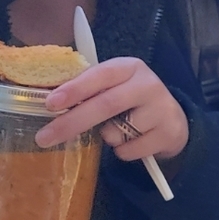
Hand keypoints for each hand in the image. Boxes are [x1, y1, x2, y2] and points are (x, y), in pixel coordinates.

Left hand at [36, 58, 189, 162]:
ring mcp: (162, 109)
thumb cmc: (131, 100)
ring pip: (117, 132)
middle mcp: (149, 84)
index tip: (50, 103)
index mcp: (130, 67)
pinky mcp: (169, 132)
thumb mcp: (114, 86)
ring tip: (118, 130)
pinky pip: (130, 150)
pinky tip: (134, 140)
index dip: (75, 89)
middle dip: (72, 122)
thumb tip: (49, 102)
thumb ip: (88, 89)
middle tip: (45, 138)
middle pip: (107, 105)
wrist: (173, 119)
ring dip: (107, 137)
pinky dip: (123, 151)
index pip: (101, 75)